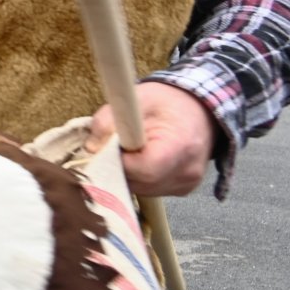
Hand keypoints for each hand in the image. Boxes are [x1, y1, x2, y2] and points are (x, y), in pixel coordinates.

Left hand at [87, 81, 215, 197]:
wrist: (199, 109)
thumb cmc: (166, 102)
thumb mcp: (135, 99)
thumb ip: (108, 120)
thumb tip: (90, 148)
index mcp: (180, 146)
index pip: (143, 170)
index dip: (117, 162)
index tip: (105, 148)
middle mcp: (186, 172)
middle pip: (139, 184)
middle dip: (116, 169)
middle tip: (110, 148)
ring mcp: (186, 185)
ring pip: (141, 190)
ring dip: (126, 174)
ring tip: (128, 150)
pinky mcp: (182, 189)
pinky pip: (150, 190)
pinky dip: (138, 177)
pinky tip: (139, 159)